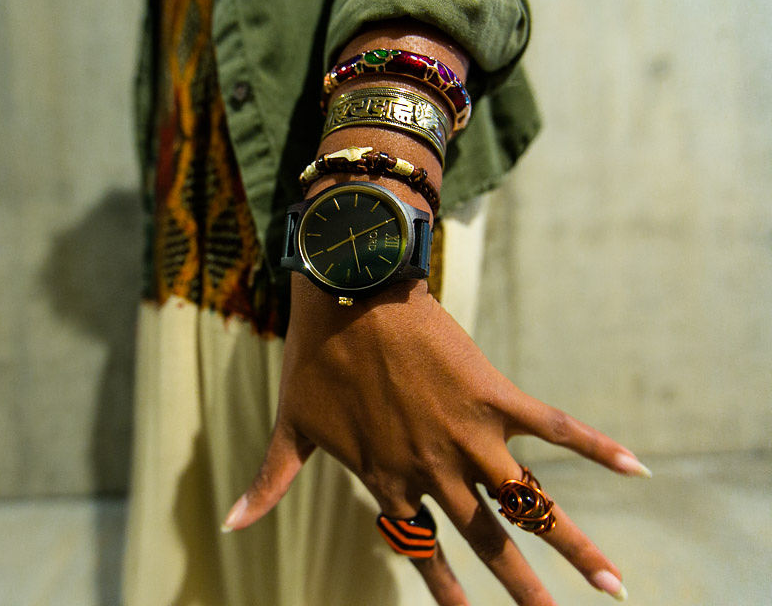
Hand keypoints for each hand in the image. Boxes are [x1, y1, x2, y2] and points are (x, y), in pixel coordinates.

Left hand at [221, 276, 646, 604]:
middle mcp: (435, 470)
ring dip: (574, 543)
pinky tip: (637, 468)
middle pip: (490, 544)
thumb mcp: (288, 429)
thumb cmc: (314, 359)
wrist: (348, 291)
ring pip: (531, 501)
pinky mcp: (494, 394)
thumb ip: (268, 483)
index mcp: (389, 482)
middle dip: (525, 592)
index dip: (447, 594)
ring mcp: (470, 434)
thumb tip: (229, 527)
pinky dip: (596, 445)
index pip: (425, 554)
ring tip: (612, 585)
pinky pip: (554, 426)